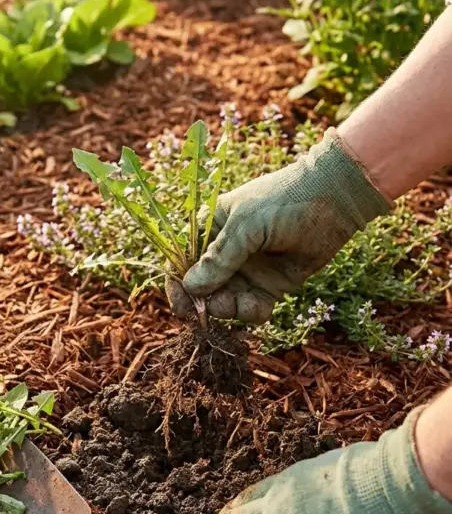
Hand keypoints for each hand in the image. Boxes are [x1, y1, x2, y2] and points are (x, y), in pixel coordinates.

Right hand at [168, 129, 389, 324]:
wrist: (336, 201)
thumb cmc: (285, 200)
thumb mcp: (247, 225)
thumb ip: (219, 258)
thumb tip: (191, 287)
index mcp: (211, 228)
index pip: (183, 260)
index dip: (178, 284)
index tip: (183, 306)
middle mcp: (226, 251)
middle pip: (202, 287)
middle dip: (207, 303)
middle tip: (219, 306)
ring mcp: (248, 269)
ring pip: (226, 301)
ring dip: (229, 309)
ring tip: (242, 303)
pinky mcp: (270, 285)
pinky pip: (251, 308)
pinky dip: (252, 313)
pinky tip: (261, 307)